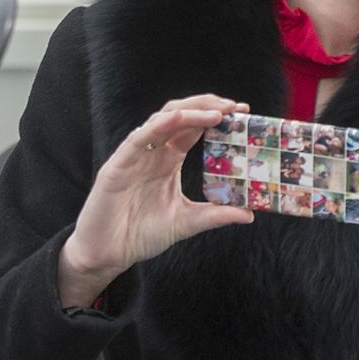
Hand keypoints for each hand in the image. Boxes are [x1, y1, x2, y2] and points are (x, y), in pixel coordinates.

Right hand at [59, 94, 252, 306]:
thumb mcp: (186, 222)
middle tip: (234, 106)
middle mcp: (153, 151)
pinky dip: (158, 126)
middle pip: (181, 116)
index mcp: (168, 159)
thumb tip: (250, 214)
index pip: (194, 128)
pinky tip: (177, 119)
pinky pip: (138, 139)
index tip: (242, 112)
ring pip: (162, 120)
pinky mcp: (118, 165)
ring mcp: (135, 155)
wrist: (108, 253)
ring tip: (216, 112)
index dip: (216, 117)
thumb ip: (215, 215)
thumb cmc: (142, 234)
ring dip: (190, 112)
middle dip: (207, 106)